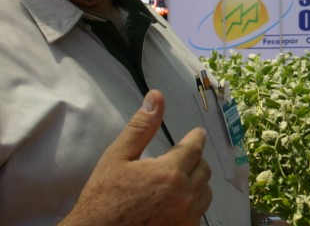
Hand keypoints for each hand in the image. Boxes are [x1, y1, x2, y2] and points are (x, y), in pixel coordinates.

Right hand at [60, 90, 212, 225]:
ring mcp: (186, 216)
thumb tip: (156, 97)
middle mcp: (184, 195)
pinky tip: (174, 201)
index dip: (196, 138)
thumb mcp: (117, 157)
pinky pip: (199, 212)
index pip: (195, 147)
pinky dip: (192, 203)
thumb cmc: (103, 198)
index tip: (196, 134)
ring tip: (176, 181)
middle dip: (193, 160)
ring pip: (205, 191)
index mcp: (169, 172)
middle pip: (203, 168)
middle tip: (178, 159)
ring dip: (195, 182)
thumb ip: (141, 127)